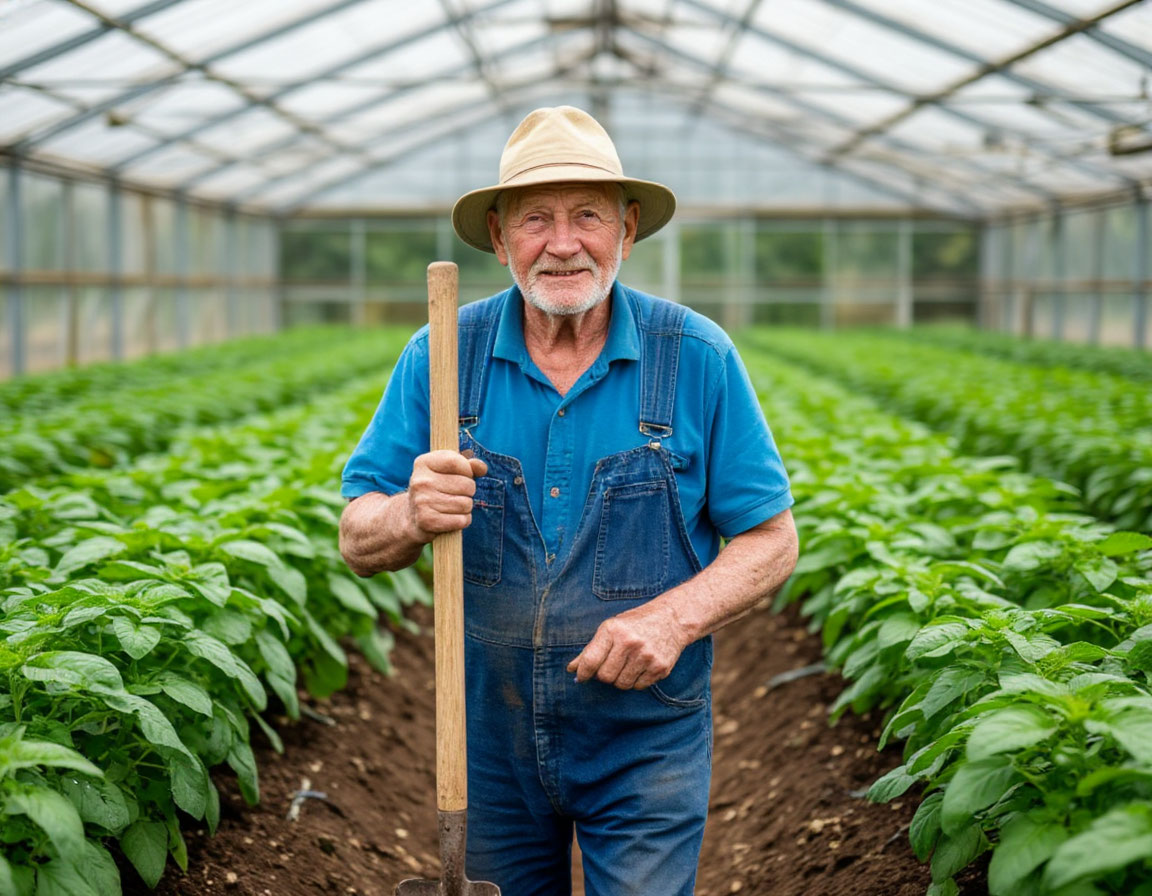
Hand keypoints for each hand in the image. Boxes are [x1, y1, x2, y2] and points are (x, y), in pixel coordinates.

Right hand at [405, 449, 487, 542]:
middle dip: (468, 492)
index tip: (462, 476)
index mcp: (423, 463)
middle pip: (467, 485)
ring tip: (453, 507)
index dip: (467, 471)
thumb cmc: (435, 489)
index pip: (456, 462)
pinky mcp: (427, 521)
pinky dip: (463, 521)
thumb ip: (467, 465)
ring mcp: (422, 501)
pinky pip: (462, 520)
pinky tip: (452, 518)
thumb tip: (481, 468)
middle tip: (456, 495)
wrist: (411, 517)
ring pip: (466, 504)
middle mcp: (420, 481)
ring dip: (466, 508)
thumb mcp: (447, 471)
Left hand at [567, 602, 689, 690]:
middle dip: (604, 676)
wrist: (672, 619)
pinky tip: (640, 666)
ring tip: (627, 665)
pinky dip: (636, 681)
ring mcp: (647, 656)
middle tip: (610, 666)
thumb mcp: (611, 628)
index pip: (590, 660)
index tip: (581, 677)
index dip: (583, 673)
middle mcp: (630, 643)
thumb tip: (572, 669)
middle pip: (605, 677)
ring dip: (620, 679)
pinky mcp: (660, 668)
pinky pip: (638, 687)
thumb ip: (591, 649)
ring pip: (622, 684)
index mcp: (613, 630)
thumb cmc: (636, 624)